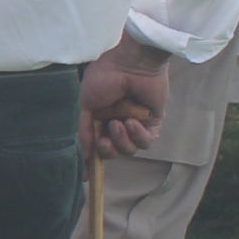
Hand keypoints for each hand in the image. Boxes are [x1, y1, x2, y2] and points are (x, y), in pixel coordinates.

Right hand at [80, 37, 169, 157]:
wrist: (129, 62)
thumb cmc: (104, 77)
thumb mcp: (86, 104)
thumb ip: (86, 130)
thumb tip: (86, 154)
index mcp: (100, 117)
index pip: (96, 144)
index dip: (93, 160)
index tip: (88, 176)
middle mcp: (117, 122)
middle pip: (113, 151)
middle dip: (107, 150)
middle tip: (104, 140)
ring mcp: (136, 123)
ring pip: (130, 149)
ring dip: (122, 140)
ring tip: (119, 123)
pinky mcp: (153, 122)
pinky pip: (146, 141)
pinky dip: (138, 135)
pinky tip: (133, 122)